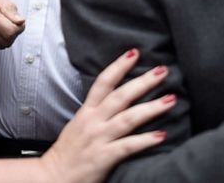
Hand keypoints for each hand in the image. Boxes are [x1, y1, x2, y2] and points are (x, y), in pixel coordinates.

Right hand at [0, 0, 24, 48]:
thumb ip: (9, 8)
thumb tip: (20, 21)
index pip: (10, 32)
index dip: (19, 27)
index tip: (18, 21)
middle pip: (7, 41)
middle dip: (13, 33)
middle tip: (11, 22)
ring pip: (0, 45)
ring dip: (5, 37)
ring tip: (1, 23)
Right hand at [40, 49, 172, 182]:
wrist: (52, 177)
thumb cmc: (68, 153)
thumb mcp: (78, 125)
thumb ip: (96, 113)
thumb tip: (117, 102)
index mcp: (86, 112)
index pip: (103, 83)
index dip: (118, 66)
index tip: (134, 53)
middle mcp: (93, 121)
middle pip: (121, 96)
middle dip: (143, 82)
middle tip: (163, 70)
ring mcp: (99, 138)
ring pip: (128, 118)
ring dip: (151, 107)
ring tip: (171, 99)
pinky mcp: (104, 157)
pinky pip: (128, 146)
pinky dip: (145, 140)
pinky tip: (162, 135)